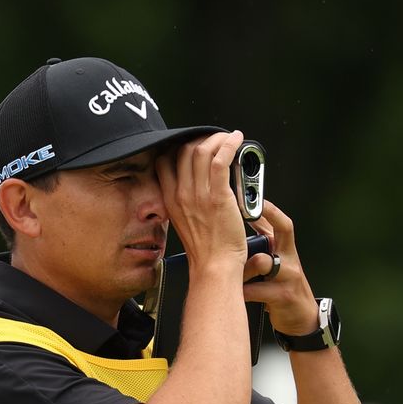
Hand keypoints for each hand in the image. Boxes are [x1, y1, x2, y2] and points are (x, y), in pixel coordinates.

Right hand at [156, 130, 247, 271]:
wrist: (214, 266)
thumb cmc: (205, 249)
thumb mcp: (184, 222)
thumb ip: (185, 202)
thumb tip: (197, 184)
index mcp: (170, 200)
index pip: (165, 162)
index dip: (179, 147)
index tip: (193, 144)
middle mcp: (181, 194)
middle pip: (184, 151)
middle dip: (202, 139)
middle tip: (216, 139)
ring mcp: (199, 195)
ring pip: (202, 151)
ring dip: (218, 138)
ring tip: (229, 138)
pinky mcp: (219, 196)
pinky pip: (221, 160)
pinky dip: (230, 145)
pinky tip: (237, 140)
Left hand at [241, 199, 319, 334]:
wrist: (300, 318)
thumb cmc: (282, 286)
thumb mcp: (277, 261)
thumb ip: (264, 241)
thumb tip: (244, 218)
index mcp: (285, 249)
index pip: (281, 223)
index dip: (268, 210)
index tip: (252, 199)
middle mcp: (289, 258)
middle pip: (277, 235)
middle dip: (259, 230)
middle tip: (239, 228)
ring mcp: (288, 276)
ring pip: (262, 262)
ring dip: (243, 268)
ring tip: (230, 274)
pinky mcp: (283, 295)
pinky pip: (255, 290)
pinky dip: (241, 292)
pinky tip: (233, 294)